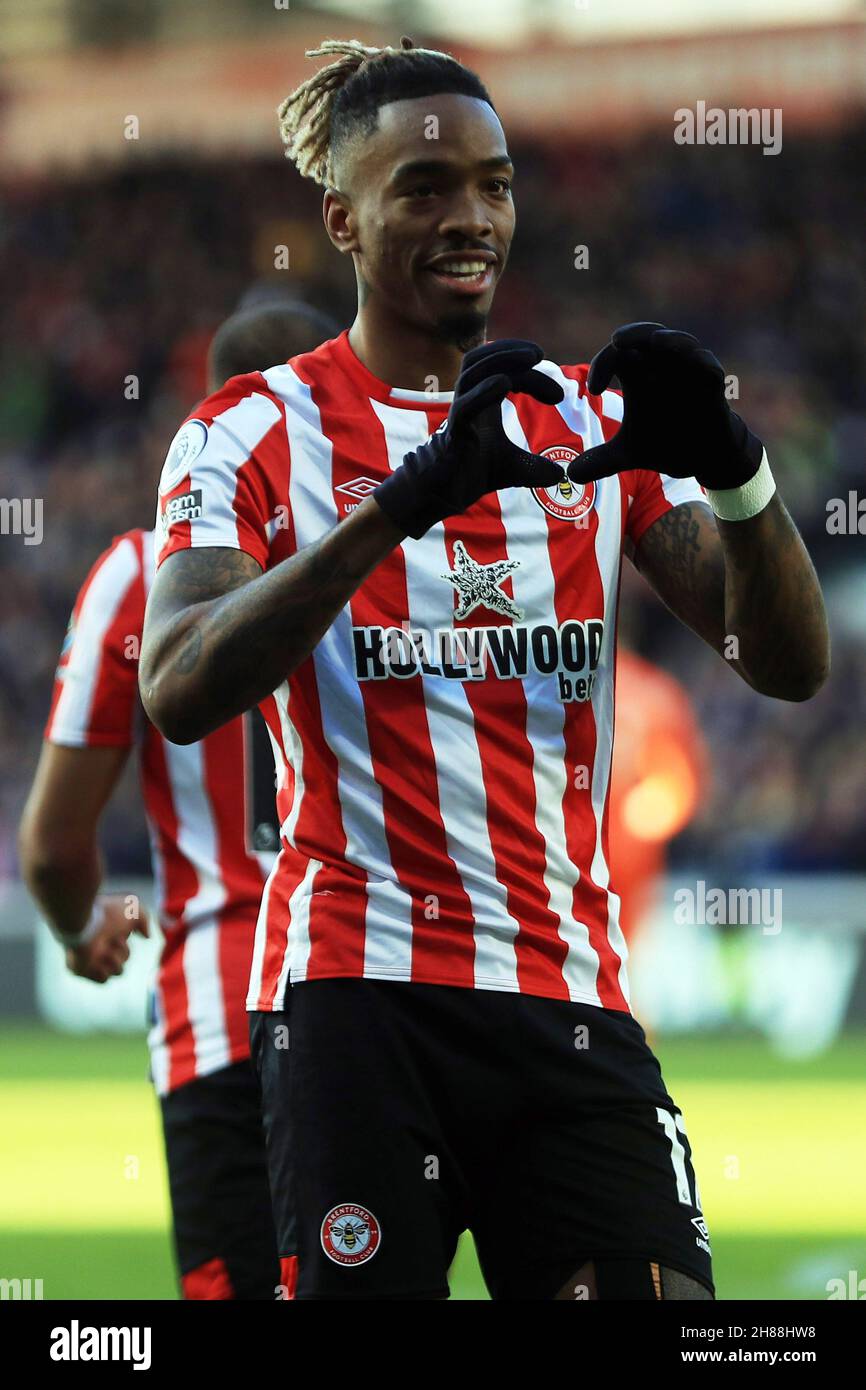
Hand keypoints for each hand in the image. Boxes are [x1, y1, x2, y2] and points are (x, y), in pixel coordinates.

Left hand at [65, 896, 149, 983]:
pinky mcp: (80, 970)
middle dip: (122, 953)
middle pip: (122, 961)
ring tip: (104, 952)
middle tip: (113, 942)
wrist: (85, 922)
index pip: (122, 949)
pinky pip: (102, 980)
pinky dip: (104, 972)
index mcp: (106, 936)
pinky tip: (97, 961)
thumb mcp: (134, 910)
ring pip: (115, 972)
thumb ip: (145, 921)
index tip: (119, 935)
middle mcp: (98, 948)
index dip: (123, 944)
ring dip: (114, 962)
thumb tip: (147, 936)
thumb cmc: (108, 914)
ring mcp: (89, 960)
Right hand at [373, 339, 564, 537]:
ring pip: (472, 371)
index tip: (559, 397)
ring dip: (501, 358)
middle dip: (511, 350)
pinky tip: (504, 383)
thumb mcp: (515, 468)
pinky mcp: (454, 432)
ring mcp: (460, 413)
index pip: (507, 373)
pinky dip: (484, 391)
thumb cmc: (474, 472)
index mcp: (483, 400)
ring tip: (532, 358)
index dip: (533, 377)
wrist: (447, 494)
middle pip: (483, 358)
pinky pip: (465, 404)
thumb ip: (536, 467)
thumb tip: (561, 476)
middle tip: (539, 353)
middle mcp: (470, 399)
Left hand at [566, 322, 763, 489]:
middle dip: (634, 335)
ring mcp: (688, 372)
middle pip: (646, 337)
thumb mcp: (628, 455)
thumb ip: (601, 461)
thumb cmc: (664, 445)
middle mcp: (661, 367)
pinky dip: (702, 361)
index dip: (602, 366)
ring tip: (657, 341)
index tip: (592, 390)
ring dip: (670, 341)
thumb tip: (572, 477)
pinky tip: (696, 360)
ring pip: (680, 344)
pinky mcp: (711, 384)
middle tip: (617, 340)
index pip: (616, 357)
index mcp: (637, 377)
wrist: (702, 458)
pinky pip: (708, 366)